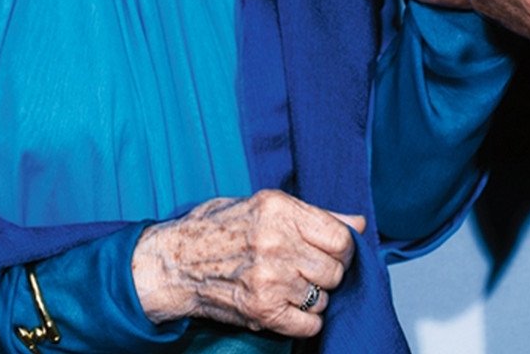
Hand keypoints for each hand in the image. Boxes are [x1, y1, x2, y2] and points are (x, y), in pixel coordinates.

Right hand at [130, 189, 364, 338]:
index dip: (341, 249)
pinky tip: (284, 306)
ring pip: (324, 298)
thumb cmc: (215, 230)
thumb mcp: (260, 205)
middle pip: (335, 270)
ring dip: (311, 297)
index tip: (327, 253)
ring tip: (285, 286)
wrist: (172, 263)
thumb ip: (312, 215)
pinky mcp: (262, 309)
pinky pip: (311, 323)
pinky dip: (303, 320)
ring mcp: (269, 278)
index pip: (341, 237)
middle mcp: (275, 242)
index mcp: (277, 209)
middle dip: (324, 274)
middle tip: (302, 271)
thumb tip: (358, 223)